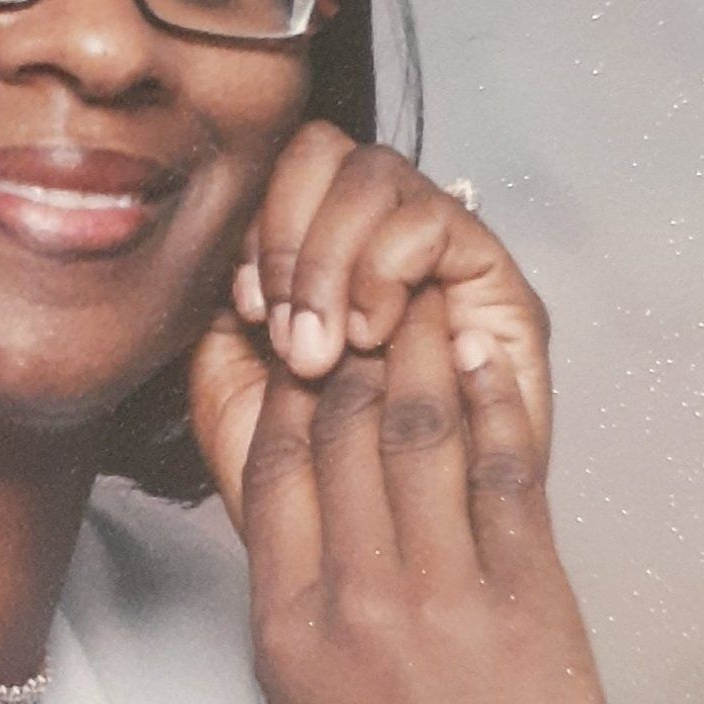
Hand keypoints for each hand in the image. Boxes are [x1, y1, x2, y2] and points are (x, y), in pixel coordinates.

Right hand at [189, 280, 621, 703]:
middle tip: (356, 280)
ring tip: (420, 291)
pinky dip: (491, 403)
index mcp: (285, 631)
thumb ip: (296, 610)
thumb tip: (291, 526)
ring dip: (416, 350)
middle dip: (343, 343)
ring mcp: (438, 600)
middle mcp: (351, 602)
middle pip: (337, 432)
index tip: (282, 324)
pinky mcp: (523, 605)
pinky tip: (485, 355)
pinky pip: (499, 476)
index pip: (268, 467)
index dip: (275, 379)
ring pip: (411, 433)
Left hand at [228, 120, 552, 478]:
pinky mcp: (490, 276)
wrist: (379, 554)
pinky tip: (373, 337)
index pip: (277, 168)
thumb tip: (214, 246)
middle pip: (323, 150)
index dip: (254, 224)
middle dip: (288, 237)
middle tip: (285, 333)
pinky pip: (433, 218)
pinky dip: (386, 270)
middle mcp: (375, 235)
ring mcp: (436, 250)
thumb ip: (214, 311)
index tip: (244, 307)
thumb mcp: (231, 390)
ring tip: (326, 346)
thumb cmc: (310, 482)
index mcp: (311, 252)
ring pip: (374, 174)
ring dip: (332, 260)